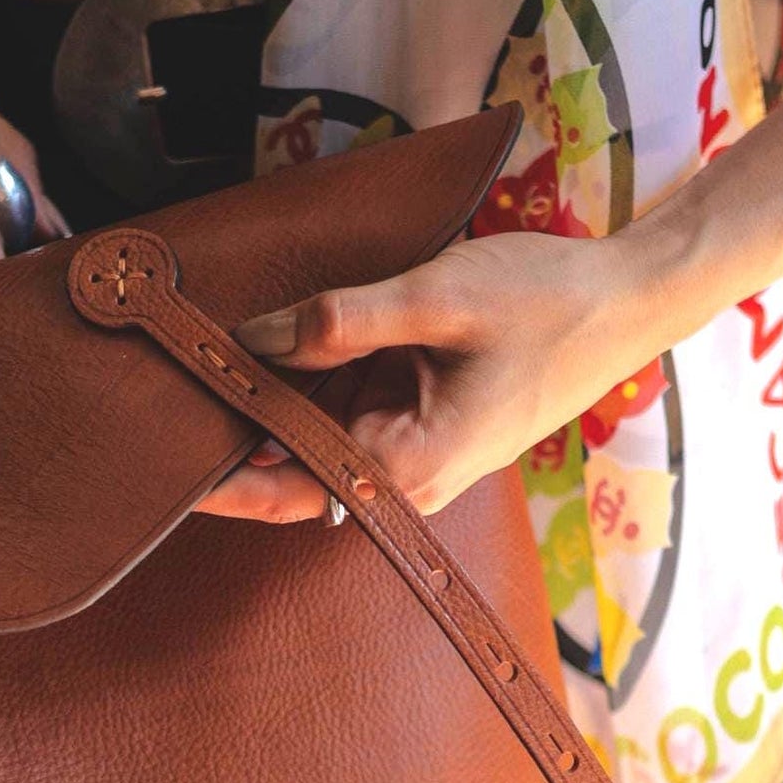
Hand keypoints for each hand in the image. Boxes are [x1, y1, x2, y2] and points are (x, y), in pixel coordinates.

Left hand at [199, 229, 667, 521]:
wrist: (627, 300)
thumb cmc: (548, 303)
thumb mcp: (436, 296)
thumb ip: (339, 318)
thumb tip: (253, 339)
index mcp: (411, 466)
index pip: (289, 487)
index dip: (218, 471)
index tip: (159, 444)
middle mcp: (407, 474)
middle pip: (292, 468)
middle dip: (230, 429)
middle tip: (156, 387)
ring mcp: (413, 447)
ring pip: (315, 433)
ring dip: (266, 397)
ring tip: (192, 354)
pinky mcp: (418, 416)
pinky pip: (346, 405)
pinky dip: (307, 376)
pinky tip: (262, 339)